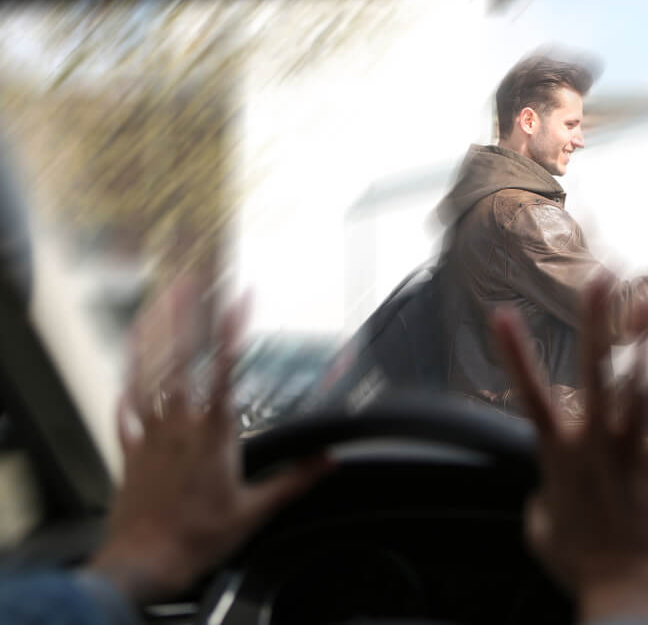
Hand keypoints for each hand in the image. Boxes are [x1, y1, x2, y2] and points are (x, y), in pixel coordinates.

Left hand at [87, 277, 332, 603]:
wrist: (145, 562)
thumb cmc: (198, 537)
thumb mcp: (256, 510)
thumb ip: (295, 479)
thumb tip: (330, 460)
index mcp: (213, 433)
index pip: (226, 368)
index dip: (234, 328)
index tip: (243, 297)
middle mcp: (179, 424)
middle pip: (181, 358)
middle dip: (187, 314)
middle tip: (192, 278)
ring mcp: (150, 434)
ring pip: (148, 374)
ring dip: (154, 335)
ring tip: (158, 303)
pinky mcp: (130, 450)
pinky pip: (124, 409)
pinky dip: (126, 384)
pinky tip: (129, 368)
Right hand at [492, 277, 647, 624]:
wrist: (626, 591)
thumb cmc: (580, 564)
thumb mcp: (541, 529)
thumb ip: (541, 496)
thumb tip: (545, 489)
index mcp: (557, 456)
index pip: (529, 394)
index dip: (514, 352)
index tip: (502, 314)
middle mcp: (594, 444)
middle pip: (594, 373)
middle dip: (594, 323)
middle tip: (599, 280)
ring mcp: (631, 452)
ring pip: (640, 388)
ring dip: (645, 345)